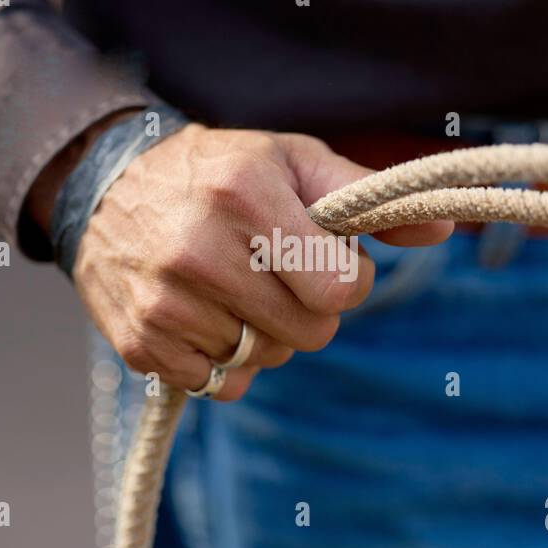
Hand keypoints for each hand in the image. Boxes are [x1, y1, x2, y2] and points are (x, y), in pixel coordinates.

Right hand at [70, 124, 452, 399]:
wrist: (105, 187)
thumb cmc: (219, 173)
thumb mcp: (291, 161)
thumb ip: (366, 197)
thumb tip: (442, 228)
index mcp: (243, 195)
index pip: (337, 288)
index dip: (346, 280)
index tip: (328, 260)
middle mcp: (197, 250)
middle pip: (309, 332)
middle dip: (310, 309)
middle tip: (280, 274)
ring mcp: (164, 303)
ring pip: (266, 360)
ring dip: (266, 333)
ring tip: (235, 288)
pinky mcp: (140, 344)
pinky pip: (222, 385)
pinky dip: (227, 361)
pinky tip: (208, 316)